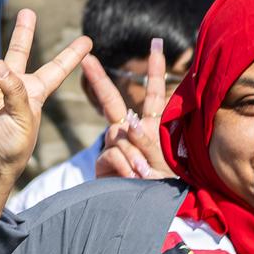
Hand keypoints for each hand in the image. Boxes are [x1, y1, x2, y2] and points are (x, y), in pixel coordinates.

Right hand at [0, 9, 92, 212]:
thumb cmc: (11, 147)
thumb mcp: (24, 117)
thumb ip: (14, 88)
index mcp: (33, 94)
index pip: (56, 69)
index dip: (71, 55)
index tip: (88, 40)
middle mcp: (11, 88)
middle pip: (18, 52)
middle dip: (22, 32)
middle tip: (27, 12)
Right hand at [87, 39, 175, 180]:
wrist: (150, 210)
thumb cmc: (166, 184)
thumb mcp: (164, 159)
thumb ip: (146, 140)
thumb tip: (128, 122)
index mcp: (150, 126)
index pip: (153, 93)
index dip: (155, 69)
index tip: (156, 43)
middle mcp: (129, 133)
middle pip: (113, 102)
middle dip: (100, 79)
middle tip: (87, 58)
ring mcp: (115, 147)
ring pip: (117, 135)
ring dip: (132, 153)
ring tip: (143, 174)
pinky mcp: (104, 163)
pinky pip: (112, 154)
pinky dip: (123, 165)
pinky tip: (132, 177)